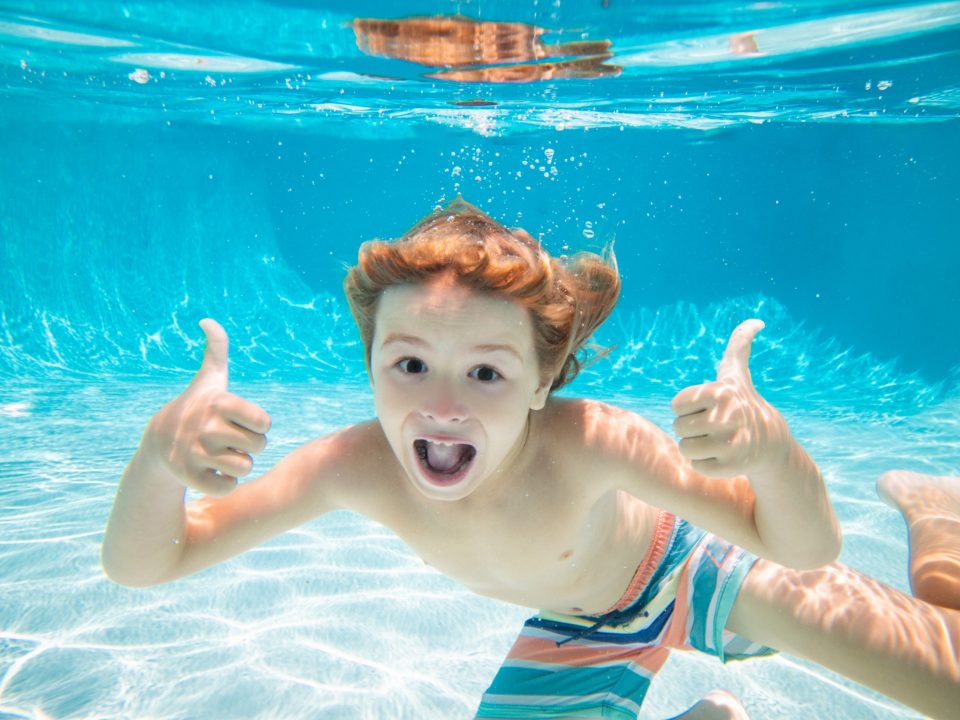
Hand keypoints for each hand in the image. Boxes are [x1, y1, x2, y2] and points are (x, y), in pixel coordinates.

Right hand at [146, 319, 270, 496]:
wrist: (159, 442)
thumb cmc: (196, 407)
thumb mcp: (208, 379)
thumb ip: (216, 349)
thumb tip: (207, 320)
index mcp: (220, 402)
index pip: (265, 422)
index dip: (257, 425)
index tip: (241, 422)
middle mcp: (207, 427)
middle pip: (259, 447)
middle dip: (249, 447)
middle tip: (230, 440)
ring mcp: (196, 453)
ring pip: (245, 468)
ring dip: (238, 466)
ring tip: (221, 455)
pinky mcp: (189, 477)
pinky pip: (227, 487)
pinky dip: (224, 484)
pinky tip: (212, 472)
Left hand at [671, 319, 788, 478]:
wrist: (770, 442)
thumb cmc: (744, 403)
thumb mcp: (737, 374)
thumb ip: (739, 345)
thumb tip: (756, 322)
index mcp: (719, 392)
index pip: (676, 404)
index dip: (688, 408)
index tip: (706, 408)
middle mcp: (725, 416)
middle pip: (678, 427)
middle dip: (691, 429)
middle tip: (712, 427)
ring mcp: (730, 443)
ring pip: (685, 449)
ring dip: (696, 447)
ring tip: (715, 442)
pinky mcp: (731, 467)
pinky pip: (696, 467)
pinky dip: (705, 464)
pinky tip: (722, 456)